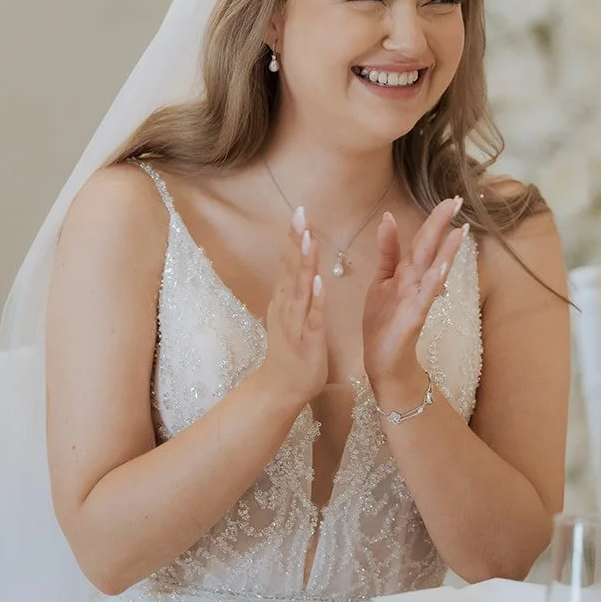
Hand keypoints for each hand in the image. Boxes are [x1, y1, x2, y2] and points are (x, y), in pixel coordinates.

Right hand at [259, 210, 326, 412]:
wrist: (280, 389)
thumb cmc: (289, 352)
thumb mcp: (288, 314)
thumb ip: (291, 291)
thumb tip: (291, 266)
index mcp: (286, 299)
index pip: (290, 262)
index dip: (294, 237)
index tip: (300, 212)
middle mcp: (288, 306)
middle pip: (292, 268)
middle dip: (297, 240)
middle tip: (301, 212)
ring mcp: (297, 323)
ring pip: (302, 287)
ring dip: (305, 263)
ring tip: (309, 238)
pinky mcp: (308, 340)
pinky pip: (313, 317)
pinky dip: (316, 299)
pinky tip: (320, 282)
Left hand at [362, 198, 466, 398]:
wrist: (385, 362)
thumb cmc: (385, 322)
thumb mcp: (383, 280)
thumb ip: (388, 251)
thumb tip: (388, 218)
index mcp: (406, 272)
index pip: (422, 240)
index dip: (435, 220)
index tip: (451, 199)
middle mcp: (414, 283)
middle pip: (429, 249)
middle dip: (441, 226)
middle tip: (458, 201)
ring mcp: (416, 300)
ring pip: (431, 271)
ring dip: (445, 252)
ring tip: (460, 231)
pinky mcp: (412, 318)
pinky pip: (424, 298)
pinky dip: (433, 282)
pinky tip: (442, 268)